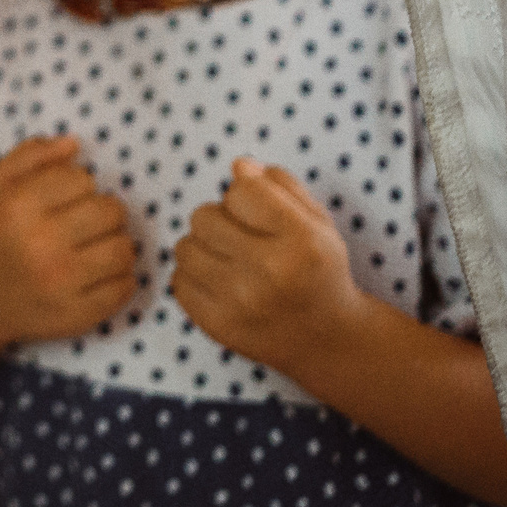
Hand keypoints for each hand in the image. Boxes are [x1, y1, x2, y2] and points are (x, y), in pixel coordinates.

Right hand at [0, 134, 138, 345]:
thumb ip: (31, 155)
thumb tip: (73, 144)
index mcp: (19, 207)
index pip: (83, 180)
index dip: (79, 186)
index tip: (65, 199)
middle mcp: (41, 245)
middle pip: (111, 212)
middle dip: (103, 212)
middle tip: (86, 223)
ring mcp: (61, 284)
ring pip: (124, 249)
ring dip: (115, 244)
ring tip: (94, 247)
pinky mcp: (77, 315)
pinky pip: (125, 288)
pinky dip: (119, 278)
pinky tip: (98, 274)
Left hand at [171, 158, 369, 373]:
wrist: (327, 340)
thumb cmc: (319, 270)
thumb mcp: (318, 221)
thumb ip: (281, 185)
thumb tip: (239, 166)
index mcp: (301, 240)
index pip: (241, 190)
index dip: (245, 193)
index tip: (258, 210)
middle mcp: (270, 271)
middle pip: (203, 216)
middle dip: (220, 219)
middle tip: (242, 236)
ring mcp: (240, 302)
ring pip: (184, 247)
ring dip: (203, 246)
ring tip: (229, 258)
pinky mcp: (219, 326)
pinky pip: (178, 280)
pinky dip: (195, 277)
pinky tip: (221, 282)